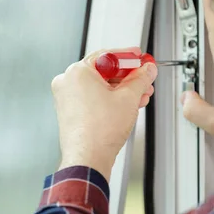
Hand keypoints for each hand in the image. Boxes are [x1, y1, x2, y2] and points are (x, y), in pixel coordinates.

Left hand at [51, 47, 156, 180]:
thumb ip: (140, 79)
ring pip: (100, 87)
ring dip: (122, 90)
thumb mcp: (128, 98)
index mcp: (77, 72)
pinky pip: (93, 98)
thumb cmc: (99, 131)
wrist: (88, 158)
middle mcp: (67, 82)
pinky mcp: (70, 111)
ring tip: (141, 95)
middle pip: (104, 71)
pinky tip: (127, 105)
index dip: (129, 56)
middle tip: (145, 77)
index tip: (140, 57)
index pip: (107, 55)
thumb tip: (147, 70)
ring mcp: (67, 97)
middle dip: (128, 77)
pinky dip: (110, 100)